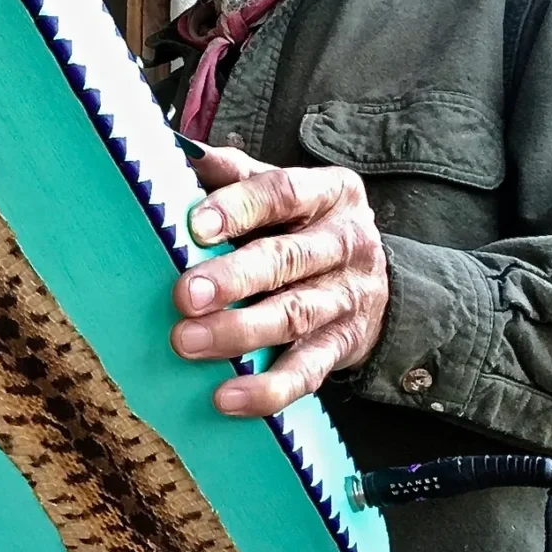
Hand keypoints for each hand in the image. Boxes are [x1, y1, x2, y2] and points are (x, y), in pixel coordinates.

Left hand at [170, 144, 388, 416]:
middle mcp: (346, 243)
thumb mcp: (281, 192)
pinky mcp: (343, 347)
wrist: (373, 281)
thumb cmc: (303, 227)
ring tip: (188, 343)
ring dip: (240, 332)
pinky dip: (268, 389)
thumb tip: (178, 153)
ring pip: (295, 316)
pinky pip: (307, 372)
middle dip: (235, 278)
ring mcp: (348, 298)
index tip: (195, 226)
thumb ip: (234, 174)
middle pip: (288, 259)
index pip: (283, 194)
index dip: (240, 208)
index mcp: (329, 194)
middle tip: (186, 295)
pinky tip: (227, 398)